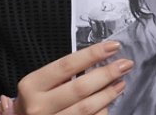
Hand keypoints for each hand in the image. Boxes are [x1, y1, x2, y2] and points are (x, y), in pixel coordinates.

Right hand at [14, 40, 131, 114]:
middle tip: (124, 64)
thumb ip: (58, 74)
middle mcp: (38, 107)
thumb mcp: (34, 85)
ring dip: (108, 94)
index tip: (112, 47)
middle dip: (106, 74)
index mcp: (31, 86)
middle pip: (80, 88)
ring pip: (87, 108)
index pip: (66, 65)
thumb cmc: (31, 102)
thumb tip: (93, 59)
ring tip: (121, 82)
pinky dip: (102, 111)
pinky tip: (109, 102)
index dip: (92, 54)